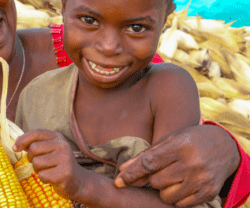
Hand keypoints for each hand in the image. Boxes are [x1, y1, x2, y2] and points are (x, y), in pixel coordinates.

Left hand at [13, 129, 85, 198]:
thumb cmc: (59, 164)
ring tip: (49, 170)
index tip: (15, 148)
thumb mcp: (50, 150)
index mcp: (58, 137)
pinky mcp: (65, 173)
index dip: (23, 139)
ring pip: (37, 163)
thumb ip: (35, 144)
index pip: (36, 133)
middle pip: (34, 149)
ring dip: (38, 170)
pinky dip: (44, 179)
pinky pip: (42, 176)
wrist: (79, 181)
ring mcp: (65, 159)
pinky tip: (53, 178)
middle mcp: (63, 145)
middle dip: (32, 158)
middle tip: (40, 164)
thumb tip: (17, 139)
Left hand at [114, 125, 239, 206]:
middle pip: (156, 181)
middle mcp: (192, 163)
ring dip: (164, 190)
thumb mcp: (169, 140)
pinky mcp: (209, 193)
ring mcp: (202, 179)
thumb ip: (146, 155)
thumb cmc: (190, 140)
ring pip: (167, 196)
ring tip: (173, 177)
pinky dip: (176, 197)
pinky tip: (183, 184)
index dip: (132, 173)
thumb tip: (123, 170)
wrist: (224, 146)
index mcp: (179, 146)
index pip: (149, 162)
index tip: (118, 182)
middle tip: (162, 170)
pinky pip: (181, 204)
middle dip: (152, 179)